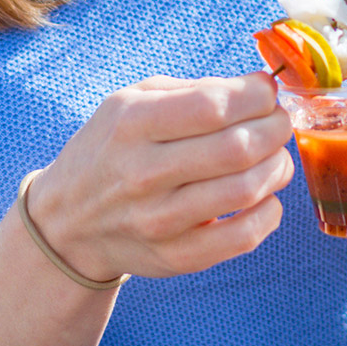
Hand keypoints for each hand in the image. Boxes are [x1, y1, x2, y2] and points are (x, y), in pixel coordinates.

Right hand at [25, 73, 294, 279]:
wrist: (67, 222)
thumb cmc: (114, 150)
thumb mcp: (133, 103)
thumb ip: (197, 91)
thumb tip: (263, 89)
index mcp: (132, 124)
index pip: (214, 107)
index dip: (258, 98)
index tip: (268, 94)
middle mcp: (142, 173)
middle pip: (238, 149)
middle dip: (275, 130)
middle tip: (279, 124)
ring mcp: (158, 220)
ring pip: (246, 190)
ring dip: (278, 168)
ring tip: (276, 158)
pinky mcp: (177, 256)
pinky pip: (244, 236)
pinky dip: (269, 212)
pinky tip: (264, 197)